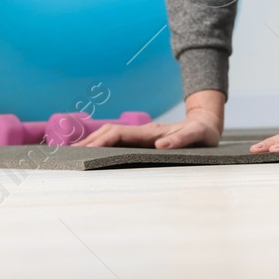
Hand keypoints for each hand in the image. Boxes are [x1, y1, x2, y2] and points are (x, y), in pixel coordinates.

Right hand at [78, 90, 223, 148]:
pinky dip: (104, 144)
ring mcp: (143, 135)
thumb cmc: (204, 133)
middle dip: (90, 141)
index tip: (86, 151)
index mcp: (152, 132)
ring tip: (76, 153)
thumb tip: (160, 145)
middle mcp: (144, 132)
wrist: (208, 123)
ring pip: (113, 135)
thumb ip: (182, 140)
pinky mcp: (144, 139)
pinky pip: (120, 141)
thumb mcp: (198, 136)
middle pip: (110, 132)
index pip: (119, 135)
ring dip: (94, 142)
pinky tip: (96, 152)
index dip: (102, 141)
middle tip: (70, 155)